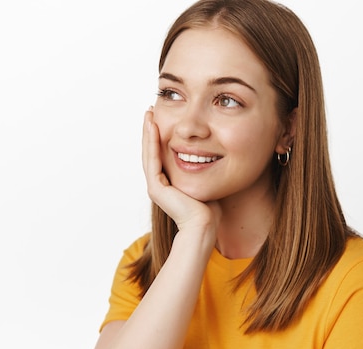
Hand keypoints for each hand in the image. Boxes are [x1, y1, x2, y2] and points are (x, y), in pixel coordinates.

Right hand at [142, 107, 219, 233]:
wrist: (205, 225)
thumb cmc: (210, 208)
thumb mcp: (206, 180)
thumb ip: (204, 167)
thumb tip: (213, 153)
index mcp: (168, 182)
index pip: (161, 153)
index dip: (160, 135)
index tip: (162, 117)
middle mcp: (159, 183)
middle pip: (152, 151)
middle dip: (151, 130)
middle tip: (150, 110)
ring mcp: (155, 186)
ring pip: (149, 153)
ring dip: (148, 132)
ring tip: (149, 114)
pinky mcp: (156, 188)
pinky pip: (153, 160)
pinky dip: (152, 143)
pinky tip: (154, 127)